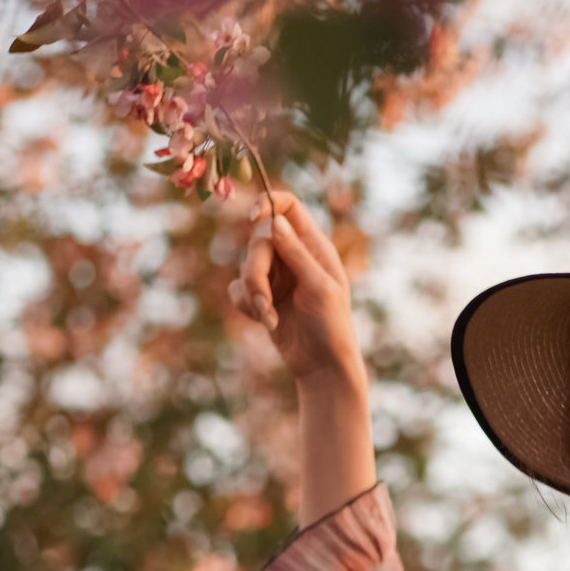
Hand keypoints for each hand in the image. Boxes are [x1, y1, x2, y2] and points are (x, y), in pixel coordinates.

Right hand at [232, 191, 362, 391]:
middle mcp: (293, 256)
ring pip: (245, 267)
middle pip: (258, 241)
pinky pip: (238, 289)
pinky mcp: (262, 297)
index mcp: (314, 246)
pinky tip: (266, 322)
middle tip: (265, 301)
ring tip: (270, 319)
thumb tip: (274, 222)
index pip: (288, 207)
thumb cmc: (331, 326)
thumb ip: (296, 253)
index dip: (268, 203)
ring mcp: (277, 277)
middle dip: (255, 272)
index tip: (254, 217)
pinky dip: (247, 305)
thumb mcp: (319, 287)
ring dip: (253, 295)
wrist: (322, 366)